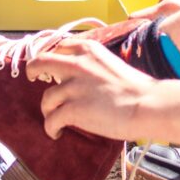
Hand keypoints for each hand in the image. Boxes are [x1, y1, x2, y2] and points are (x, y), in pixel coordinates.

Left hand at [26, 38, 152, 140]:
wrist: (147, 104)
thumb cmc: (137, 88)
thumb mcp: (112, 63)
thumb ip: (93, 65)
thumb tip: (80, 76)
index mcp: (89, 50)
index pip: (59, 46)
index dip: (51, 56)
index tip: (50, 64)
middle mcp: (78, 64)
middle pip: (40, 62)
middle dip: (32, 71)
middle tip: (33, 78)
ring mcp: (73, 87)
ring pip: (46, 99)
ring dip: (49, 110)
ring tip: (57, 120)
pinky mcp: (73, 109)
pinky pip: (51, 121)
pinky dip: (51, 129)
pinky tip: (58, 133)